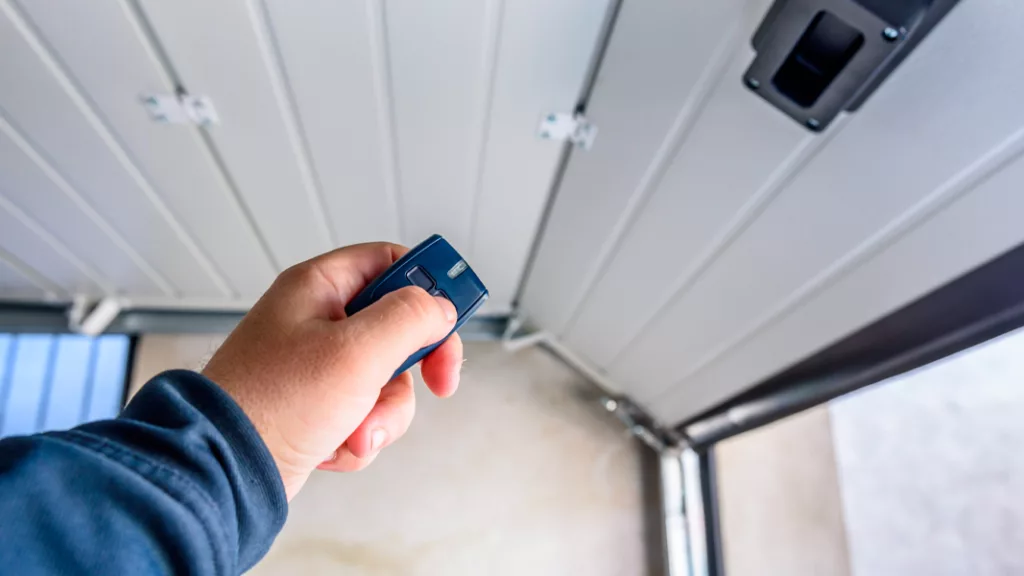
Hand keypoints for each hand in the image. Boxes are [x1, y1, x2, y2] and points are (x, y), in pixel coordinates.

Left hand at [202, 242, 461, 499]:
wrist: (224, 471)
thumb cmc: (272, 404)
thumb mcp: (357, 351)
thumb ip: (410, 318)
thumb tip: (440, 308)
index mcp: (319, 288)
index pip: (390, 262)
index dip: (428, 285)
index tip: (455, 314)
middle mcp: (317, 321)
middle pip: (398, 328)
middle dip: (412, 368)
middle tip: (437, 382)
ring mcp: (317, 367)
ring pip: (387, 379)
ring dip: (383, 413)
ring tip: (355, 430)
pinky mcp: (318, 407)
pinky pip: (366, 413)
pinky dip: (359, 435)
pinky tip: (334, 446)